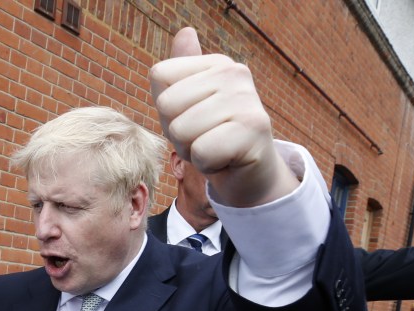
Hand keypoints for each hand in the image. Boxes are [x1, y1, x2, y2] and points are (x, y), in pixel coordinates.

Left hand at [150, 27, 298, 206]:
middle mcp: (235, 73)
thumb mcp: (186, 106)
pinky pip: (201, 151)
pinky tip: (224, 160)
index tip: (190, 118)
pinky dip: (206, 164)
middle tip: (202, 138)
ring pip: (181, 130)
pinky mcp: (254, 128)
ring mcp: (247, 99)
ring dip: (191, 151)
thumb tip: (186, 32)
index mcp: (216, 63)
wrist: (249, 175)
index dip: (165, 107)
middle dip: (177, 133)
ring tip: (214, 148)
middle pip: (166, 104)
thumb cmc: (212, 138)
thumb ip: (177, 74)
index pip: (159, 74)